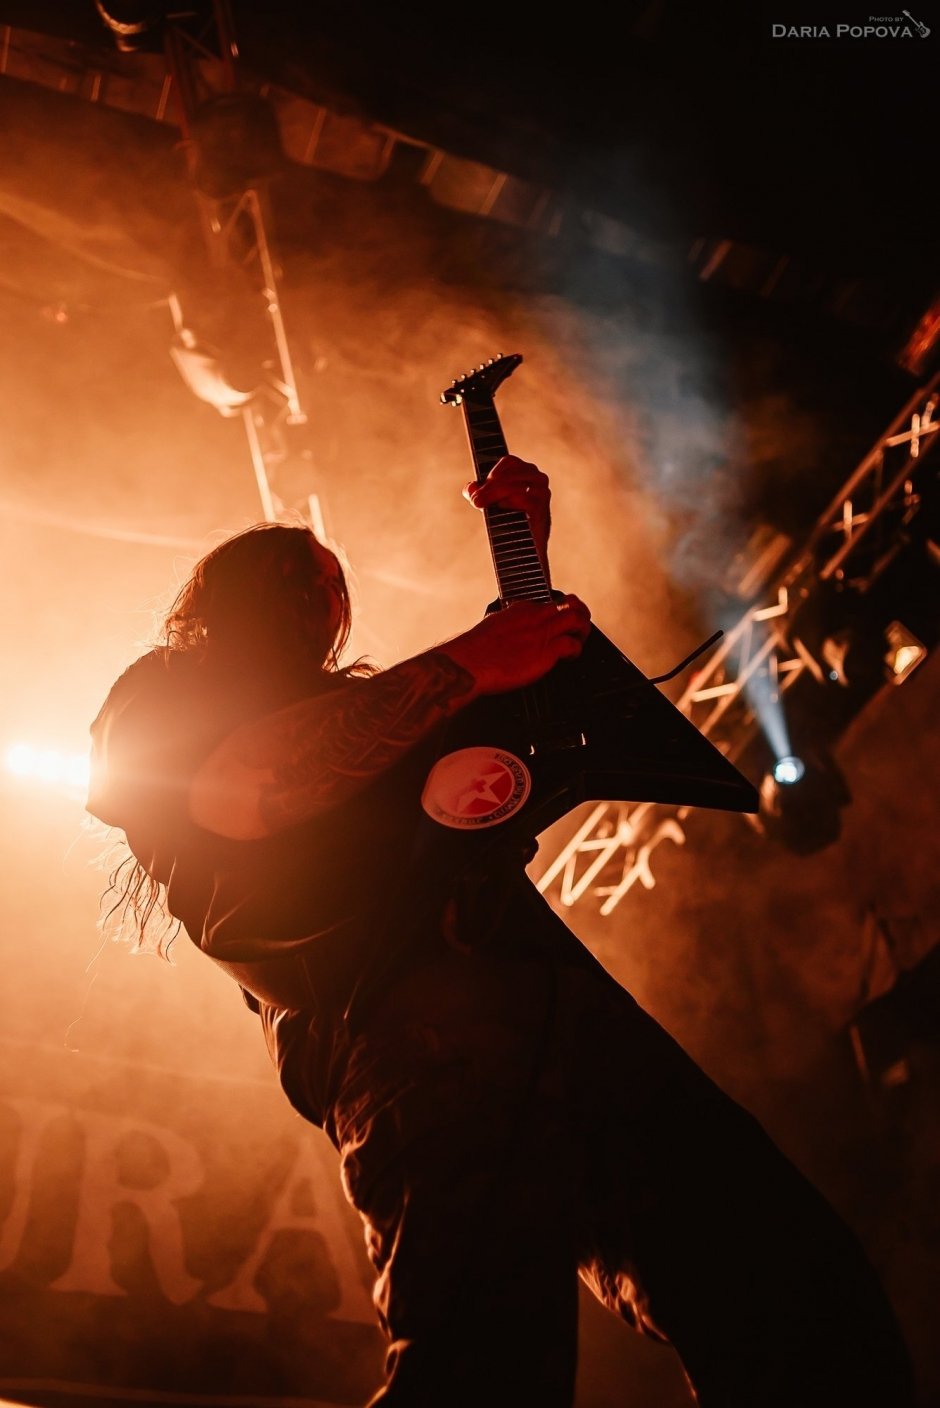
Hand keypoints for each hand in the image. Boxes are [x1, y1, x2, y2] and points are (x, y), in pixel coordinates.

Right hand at [442, 595, 590, 695]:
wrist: (467, 664)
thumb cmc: (472, 652)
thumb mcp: (490, 627)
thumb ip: (505, 626)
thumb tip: (506, 634)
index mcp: (520, 609)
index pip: (549, 603)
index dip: (558, 613)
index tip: (557, 622)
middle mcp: (534, 617)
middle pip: (570, 605)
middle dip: (581, 614)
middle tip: (580, 625)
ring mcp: (541, 633)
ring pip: (577, 619)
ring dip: (584, 630)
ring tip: (580, 639)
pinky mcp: (545, 652)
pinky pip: (572, 645)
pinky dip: (576, 650)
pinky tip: (570, 657)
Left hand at [463, 456, 550, 572]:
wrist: (527, 550)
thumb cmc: (510, 522)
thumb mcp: (490, 504)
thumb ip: (477, 493)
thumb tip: (470, 488)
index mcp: (527, 472)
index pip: (509, 462)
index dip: (492, 473)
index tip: (478, 489)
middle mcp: (538, 478)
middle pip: (508, 474)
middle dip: (489, 487)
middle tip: (475, 501)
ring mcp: (542, 492)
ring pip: (513, 486)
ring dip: (493, 495)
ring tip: (480, 505)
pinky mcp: (541, 507)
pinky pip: (521, 500)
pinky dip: (507, 505)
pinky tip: (500, 511)